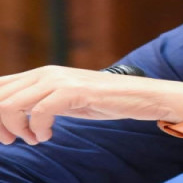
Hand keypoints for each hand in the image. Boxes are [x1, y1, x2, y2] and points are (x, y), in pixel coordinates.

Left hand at [0, 65, 182, 144]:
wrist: (138, 95)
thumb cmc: (102, 100)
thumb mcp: (64, 99)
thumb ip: (39, 101)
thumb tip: (9, 114)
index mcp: (41, 74)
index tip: (5, 134)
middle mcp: (46, 73)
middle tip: (15, 140)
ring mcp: (59, 81)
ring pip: (10, 105)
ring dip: (17, 129)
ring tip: (34, 139)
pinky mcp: (72, 91)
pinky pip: (37, 113)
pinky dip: (37, 130)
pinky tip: (48, 136)